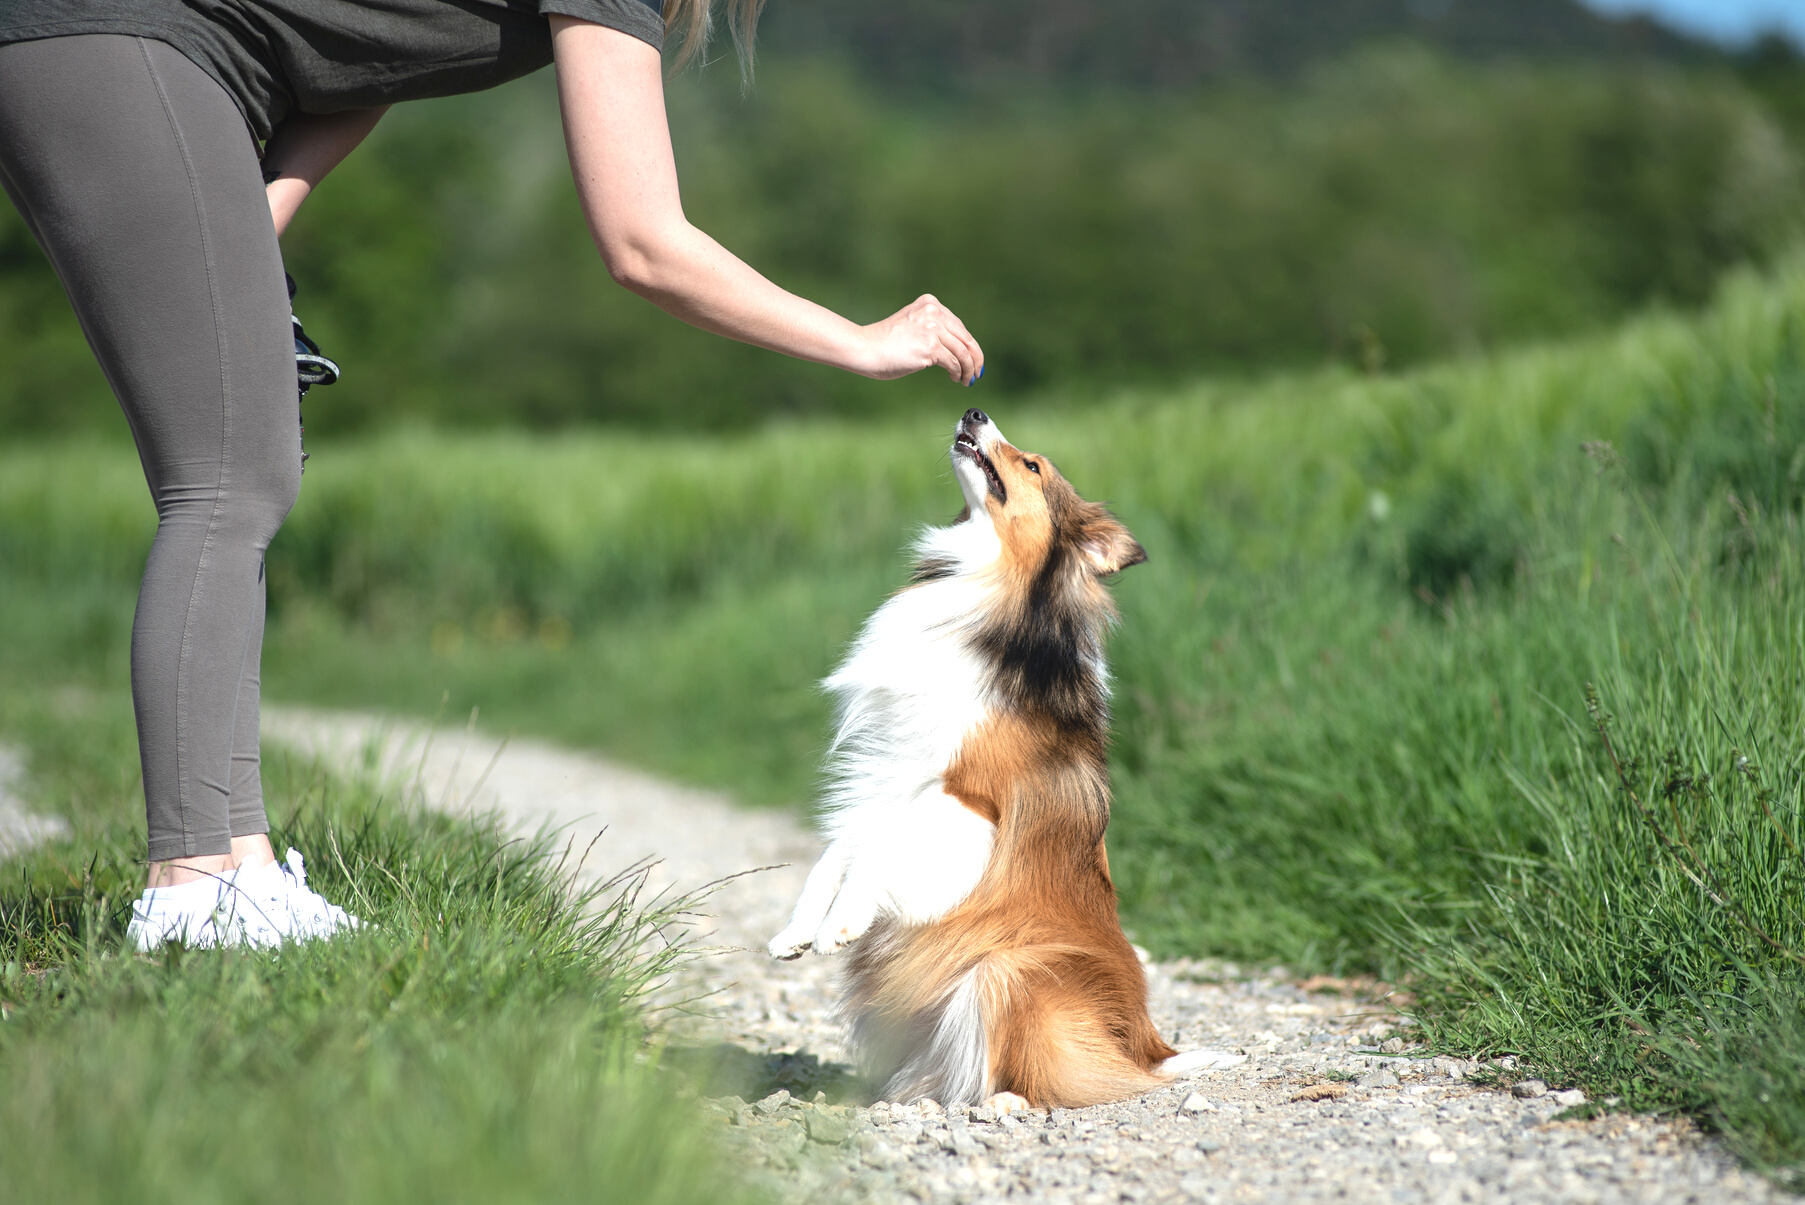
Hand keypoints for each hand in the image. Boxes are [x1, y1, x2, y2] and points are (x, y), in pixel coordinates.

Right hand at [859, 294, 985, 384]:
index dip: (969, 345)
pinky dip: (958, 373)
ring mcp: (933, 328)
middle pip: (966, 338)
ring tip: (967, 380)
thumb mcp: (911, 324)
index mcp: (930, 303)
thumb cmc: (884, 342)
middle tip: (977, 372)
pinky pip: (954, 362)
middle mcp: (934, 312)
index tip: (973, 359)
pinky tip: (956, 378)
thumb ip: (931, 328)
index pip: (959, 326)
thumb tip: (957, 349)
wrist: (865, 348)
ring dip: (968, 369)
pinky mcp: (930, 346)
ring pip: (963, 352)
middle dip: (975, 358)